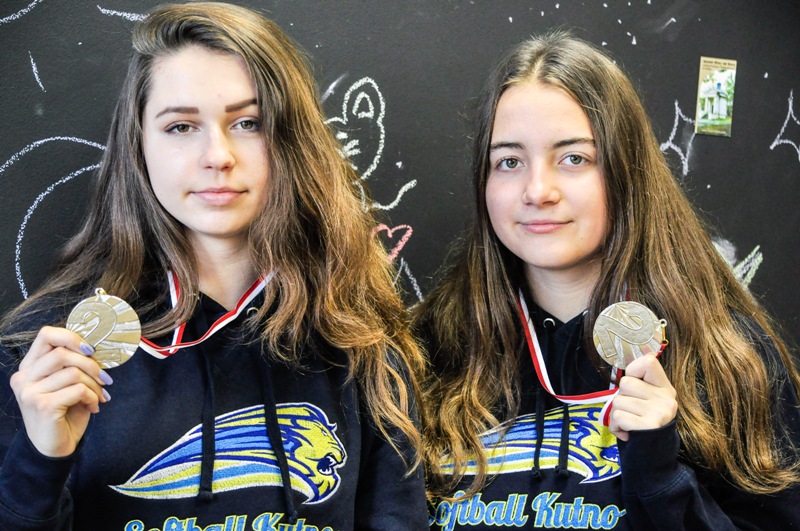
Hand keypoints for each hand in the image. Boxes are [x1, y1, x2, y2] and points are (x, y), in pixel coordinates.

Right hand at [9, 326, 111, 456]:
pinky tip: (93, 406)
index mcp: (29, 367)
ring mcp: (30, 392)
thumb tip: (97, 347)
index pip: (46, 335)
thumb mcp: (67, 384)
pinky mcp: (43, 406)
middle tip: (105, 379)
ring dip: (94, 384)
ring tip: (99, 395)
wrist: (55, 447)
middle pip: (63, 353)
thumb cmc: (65, 413)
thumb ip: (73, 364)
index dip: (72, 337)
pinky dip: (92, 396)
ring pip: (73, 372)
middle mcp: (24, 377)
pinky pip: (78, 390)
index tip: (91, 350)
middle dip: (91, 365)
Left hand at [608, 354, 676, 441]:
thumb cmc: (644, 424)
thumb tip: (643, 354)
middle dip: (620, 399)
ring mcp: (659, 412)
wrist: (652, 457)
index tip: (635, 386)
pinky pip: (618, 417)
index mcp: (666, 389)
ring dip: (616, 415)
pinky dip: (616, 427)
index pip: (648, 362)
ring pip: (618, 401)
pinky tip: (627, 433)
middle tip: (631, 412)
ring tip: (629, 424)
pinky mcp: (649, 426)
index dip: (633, 371)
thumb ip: (642, 383)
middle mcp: (666, 399)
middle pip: (625, 383)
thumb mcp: (650, 401)